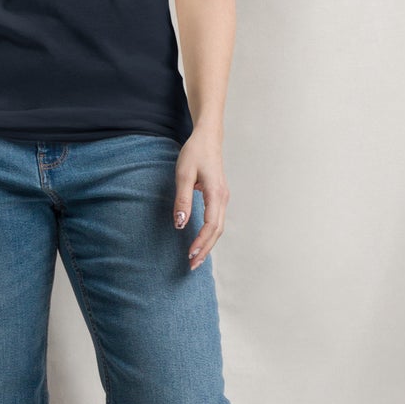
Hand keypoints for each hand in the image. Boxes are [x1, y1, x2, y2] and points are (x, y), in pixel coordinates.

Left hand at [173, 131, 227, 270]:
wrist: (207, 138)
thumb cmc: (194, 153)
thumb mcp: (183, 174)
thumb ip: (182, 199)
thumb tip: (181, 224)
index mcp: (216, 194)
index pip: (211, 225)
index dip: (201, 242)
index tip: (190, 255)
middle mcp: (223, 199)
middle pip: (217, 231)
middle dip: (205, 249)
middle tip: (192, 265)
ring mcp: (223, 198)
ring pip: (218, 227)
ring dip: (208, 244)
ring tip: (196, 258)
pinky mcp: (219, 197)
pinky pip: (217, 221)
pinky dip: (210, 234)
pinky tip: (201, 241)